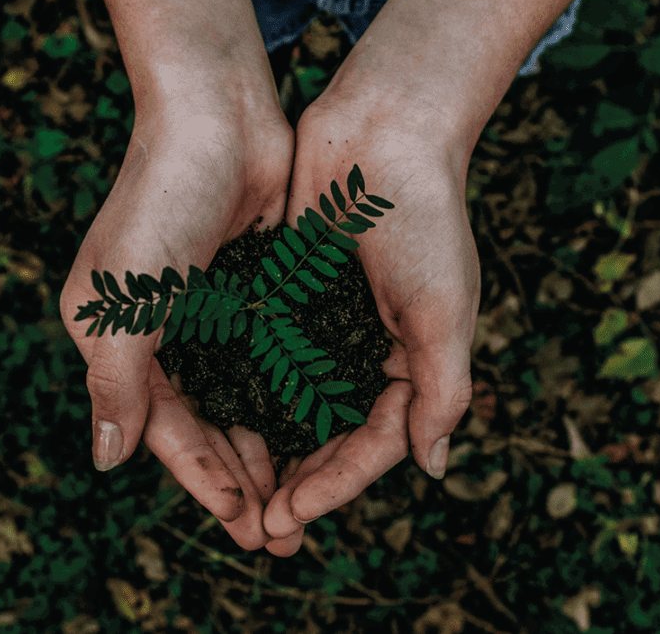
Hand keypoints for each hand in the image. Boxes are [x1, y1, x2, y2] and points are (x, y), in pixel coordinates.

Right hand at [59, 94, 294, 549]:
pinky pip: (267, 359)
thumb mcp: (124, 300)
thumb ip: (115, 383)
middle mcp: (158, 331)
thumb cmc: (161, 201)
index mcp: (116, 338)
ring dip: (267, 446)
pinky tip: (316, 430)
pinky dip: (286, 396)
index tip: (244, 523)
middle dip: (239, 478)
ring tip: (301, 495)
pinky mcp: (249, 291)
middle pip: (203, 423)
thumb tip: (106, 461)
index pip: (162, 428)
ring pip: (239, 399)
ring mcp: (206, 312)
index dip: (202, 479)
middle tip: (279, 532)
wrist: (217, 115)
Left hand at [261, 79, 480, 555]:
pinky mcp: (290, 298)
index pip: (374, 445)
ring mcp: (326, 327)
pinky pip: (267, 357)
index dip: (335, 485)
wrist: (382, 132)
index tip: (291, 515)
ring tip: (235, 492)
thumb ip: (441, 391)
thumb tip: (432, 468)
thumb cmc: (424, 220)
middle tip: (258, 527)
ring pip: (293, 406)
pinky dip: (247, 391)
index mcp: (413, 363)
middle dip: (299, 483)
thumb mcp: (444, 311)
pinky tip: (216, 421)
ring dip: (268, 450)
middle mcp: (368, 353)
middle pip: (330, 437)